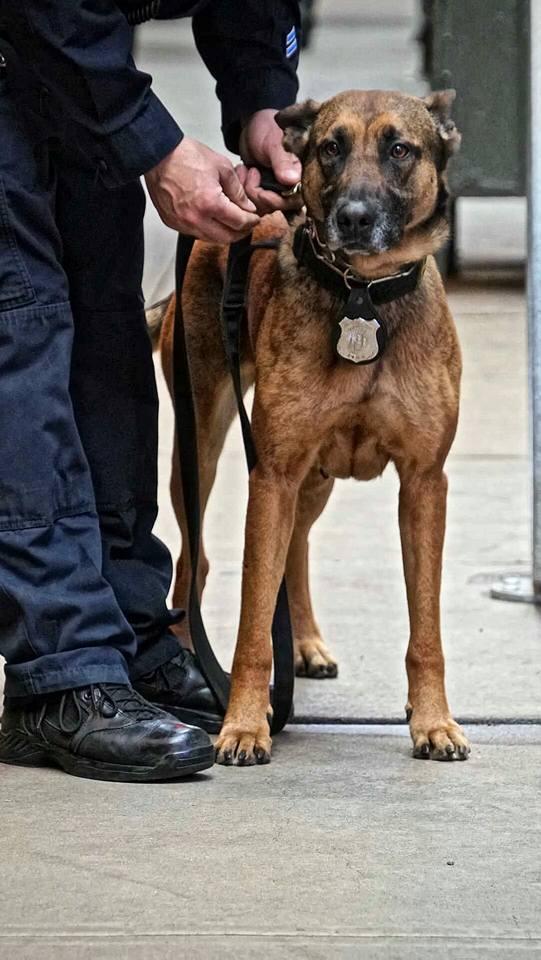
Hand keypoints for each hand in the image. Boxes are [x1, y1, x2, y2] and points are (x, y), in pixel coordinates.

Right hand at [145, 137, 259, 242]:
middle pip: (227, 238)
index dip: (251, 221)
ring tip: (230, 222)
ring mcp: (182, 223)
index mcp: (210, 204)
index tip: (254, 218)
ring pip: (211, 239)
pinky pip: (195, 233)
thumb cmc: (186, 156)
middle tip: (246, 224)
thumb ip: (238, 190)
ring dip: (223, 233)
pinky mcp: (172, 223)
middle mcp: (195, 219)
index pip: (239, 223)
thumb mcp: (221, 167)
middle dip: (240, 232)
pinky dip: (207, 230)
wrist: (158, 154)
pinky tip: (211, 219)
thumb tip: (247, 206)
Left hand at [238, 108, 302, 214]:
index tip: (262, 193)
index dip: (276, 201)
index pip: (294, 200)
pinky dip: (243, 190)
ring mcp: (277, 190)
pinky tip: (242, 173)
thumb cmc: (268, 129)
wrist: (253, 127)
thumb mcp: (274, 143)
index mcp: (300, 175)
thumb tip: (292, 179)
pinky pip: (252, 202)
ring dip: (248, 191)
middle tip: (251, 173)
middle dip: (258, 195)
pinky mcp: (264, 192)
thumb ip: (282, 162)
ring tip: (245, 170)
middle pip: (277, 207)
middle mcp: (291, 186)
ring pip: (263, 207)